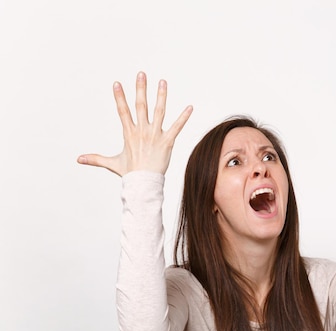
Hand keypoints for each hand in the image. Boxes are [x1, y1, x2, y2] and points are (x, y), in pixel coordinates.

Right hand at [77, 72, 192, 175]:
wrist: (143, 184)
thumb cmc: (129, 174)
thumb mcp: (111, 163)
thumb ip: (95, 159)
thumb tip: (78, 159)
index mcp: (129, 133)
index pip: (123, 111)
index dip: (119, 97)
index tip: (117, 83)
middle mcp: (142, 131)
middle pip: (141, 106)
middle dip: (141, 89)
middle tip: (141, 74)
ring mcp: (155, 135)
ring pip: (159, 111)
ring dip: (161, 96)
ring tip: (162, 82)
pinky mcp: (167, 142)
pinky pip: (177, 127)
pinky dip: (184, 117)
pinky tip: (190, 107)